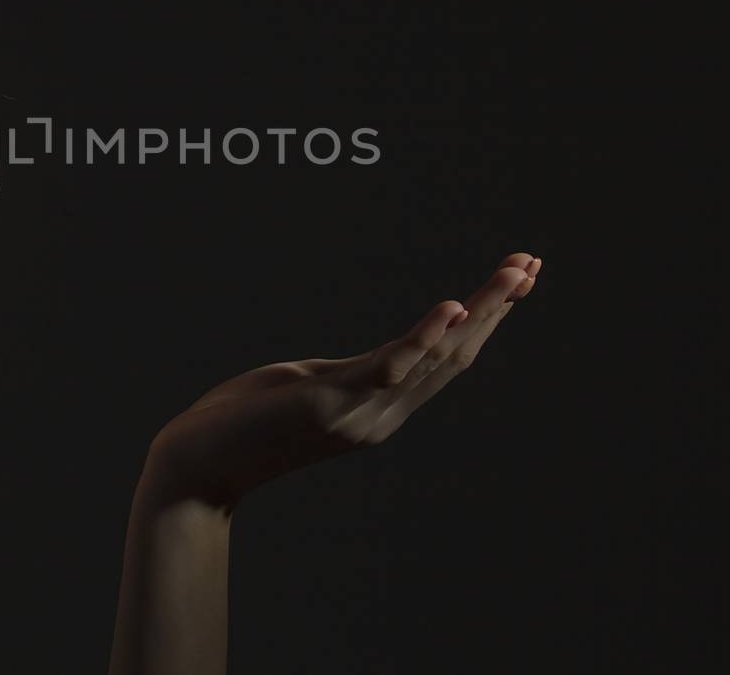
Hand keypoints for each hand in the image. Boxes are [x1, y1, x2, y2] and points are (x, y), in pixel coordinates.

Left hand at [145, 252, 543, 513]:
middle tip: (531, 263)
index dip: (485, 319)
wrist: (198, 466)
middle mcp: (383, 414)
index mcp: (380, 407)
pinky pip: (388, 366)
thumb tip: (376, 361)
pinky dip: (423, 336)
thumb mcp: (306, 389)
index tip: (517, 278)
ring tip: (513, 274)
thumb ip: (345, 377)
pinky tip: (451, 307)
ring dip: (478, 311)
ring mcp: (361, 411)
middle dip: (496, 307)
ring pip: (435, 357)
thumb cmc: (241, 423)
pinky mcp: (332, 402)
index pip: (448, 359)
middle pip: (455, 354)